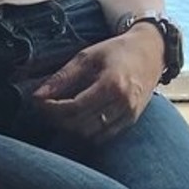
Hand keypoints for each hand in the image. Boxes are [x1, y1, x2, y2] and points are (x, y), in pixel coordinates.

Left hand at [31, 28, 163, 142]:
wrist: (151, 52)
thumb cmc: (116, 51)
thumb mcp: (87, 57)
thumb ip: (63, 77)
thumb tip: (37, 95)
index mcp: (112, 84)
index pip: (74, 107)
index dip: (52, 109)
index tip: (38, 102)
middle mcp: (123, 103)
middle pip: (81, 125)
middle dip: (58, 120)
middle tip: (45, 108)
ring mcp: (129, 114)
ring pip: (91, 135)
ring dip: (71, 128)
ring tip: (60, 113)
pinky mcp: (131, 121)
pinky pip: (103, 137)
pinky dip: (87, 132)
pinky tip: (78, 119)